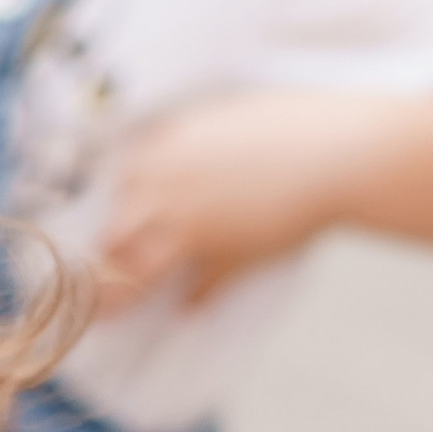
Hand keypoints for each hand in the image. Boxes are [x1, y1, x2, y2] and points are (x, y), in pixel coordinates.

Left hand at [95, 88, 380, 306]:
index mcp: (161, 148)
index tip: (113, 219)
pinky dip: (192, 302)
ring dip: (122, 294)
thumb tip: (168, 150)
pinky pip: (196, 289)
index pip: (117, 183)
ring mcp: (190, 226)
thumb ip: (187, 141)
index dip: (117, 203)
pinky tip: (188, 311)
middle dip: (105, 253)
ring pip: (137, 270)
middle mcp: (164, 188)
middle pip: (113, 231)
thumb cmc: (289, 123)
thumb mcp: (223, 118)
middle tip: (98, 272)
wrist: (334, 151)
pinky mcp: (223, 256)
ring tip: (108, 314)